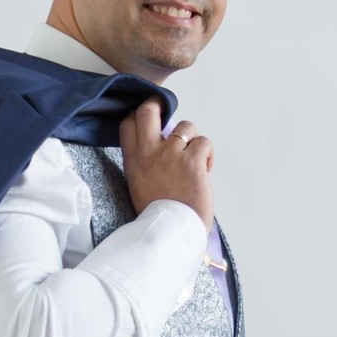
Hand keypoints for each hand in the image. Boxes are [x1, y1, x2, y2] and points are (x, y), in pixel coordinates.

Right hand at [118, 97, 214, 228]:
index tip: (151, 118)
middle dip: (159, 104)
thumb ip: (146, 163)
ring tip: (195, 161)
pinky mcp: (192, 161)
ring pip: (186, 126)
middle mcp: (149, 153)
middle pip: (148, 110)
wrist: (171, 232)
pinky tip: (205, 169)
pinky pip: (204, 142)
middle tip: (169, 112)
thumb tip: (161, 145)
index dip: (139, 115)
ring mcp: (171, 154)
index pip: (128, 123)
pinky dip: (208, 154)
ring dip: (194, 140)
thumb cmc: (159, 213)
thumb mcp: (140, 185)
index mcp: (134, 160)